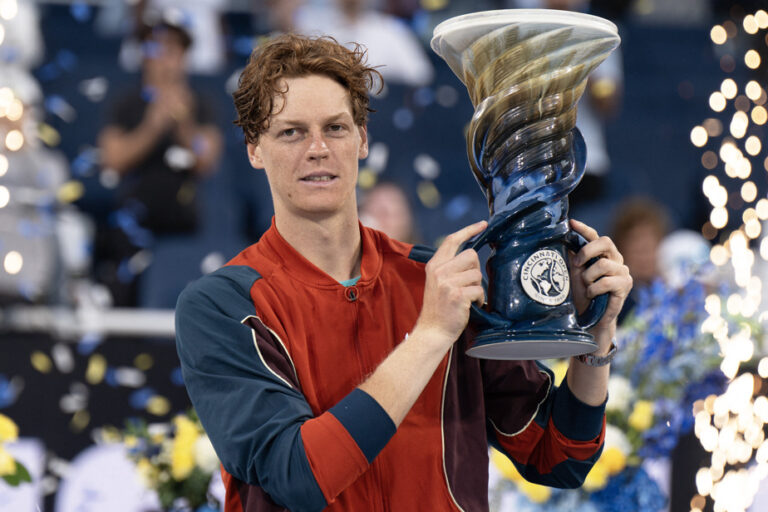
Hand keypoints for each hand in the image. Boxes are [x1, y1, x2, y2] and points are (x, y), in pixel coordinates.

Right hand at [414, 220, 487, 346]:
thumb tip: (471, 255)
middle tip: (467, 285)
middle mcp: (439, 271)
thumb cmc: (439, 308)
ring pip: (477, 274)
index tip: (483, 224)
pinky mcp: (457, 295)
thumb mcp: (437, 282)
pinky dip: (478, 299)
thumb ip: (449, 267)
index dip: (468, 230)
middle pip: (471, 255)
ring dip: (477, 287)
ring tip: (466, 298)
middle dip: (475, 270)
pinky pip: (479, 290)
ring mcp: (447, 282)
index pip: (452, 240)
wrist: (432, 331)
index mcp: (434, 265)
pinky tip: (469, 306)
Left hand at [568, 219, 632, 332]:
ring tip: (587, 287)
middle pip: (605, 242)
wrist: (589, 318)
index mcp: (602, 254)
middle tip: (576, 265)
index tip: (571, 223)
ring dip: (589, 277)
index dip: (584, 229)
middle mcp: (615, 259)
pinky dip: (594, 289)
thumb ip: (573, 256)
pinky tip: (592, 295)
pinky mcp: (625, 285)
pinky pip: (606, 282)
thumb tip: (563, 238)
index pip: (595, 236)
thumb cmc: (581, 294)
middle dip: (587, 251)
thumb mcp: (574, 273)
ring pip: (603, 264)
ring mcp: (622, 271)